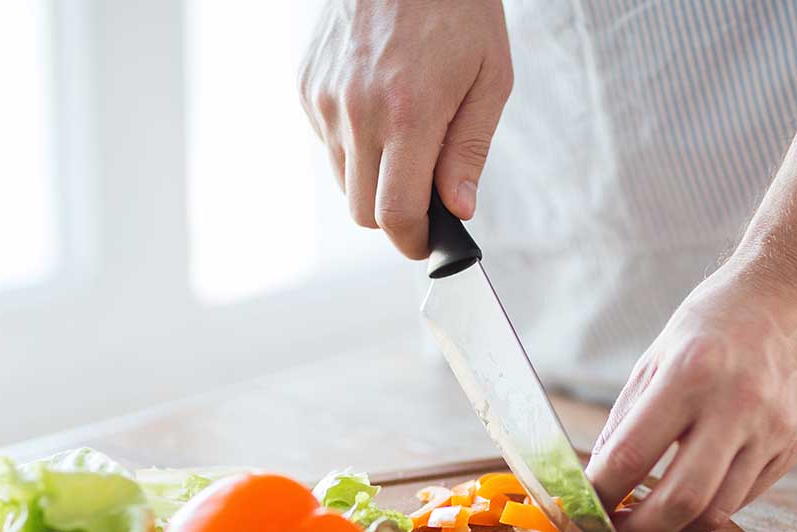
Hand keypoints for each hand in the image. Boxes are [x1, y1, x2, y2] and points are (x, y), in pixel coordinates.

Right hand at [299, 0, 512, 257]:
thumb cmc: (458, 8)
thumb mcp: (490, 78)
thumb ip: (470, 151)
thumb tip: (459, 210)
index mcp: (409, 114)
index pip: (396, 214)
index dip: (412, 241)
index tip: (426, 243)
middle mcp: (357, 111)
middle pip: (363, 211)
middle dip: (394, 216)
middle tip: (425, 194)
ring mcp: (325, 98)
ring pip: (343, 180)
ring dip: (373, 178)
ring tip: (406, 135)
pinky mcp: (307, 85)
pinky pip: (328, 143)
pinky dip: (354, 143)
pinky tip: (380, 105)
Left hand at [586, 252, 796, 531]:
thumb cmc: (721, 316)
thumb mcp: (661, 352)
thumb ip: (628, 416)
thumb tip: (599, 475)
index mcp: (690, 374)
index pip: (632, 455)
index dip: (600, 494)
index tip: (582, 509)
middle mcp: (736, 406)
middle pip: (680, 501)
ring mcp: (772, 430)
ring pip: (718, 511)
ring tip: (648, 529)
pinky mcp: (794, 446)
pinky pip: (745, 497)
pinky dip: (710, 510)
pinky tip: (688, 504)